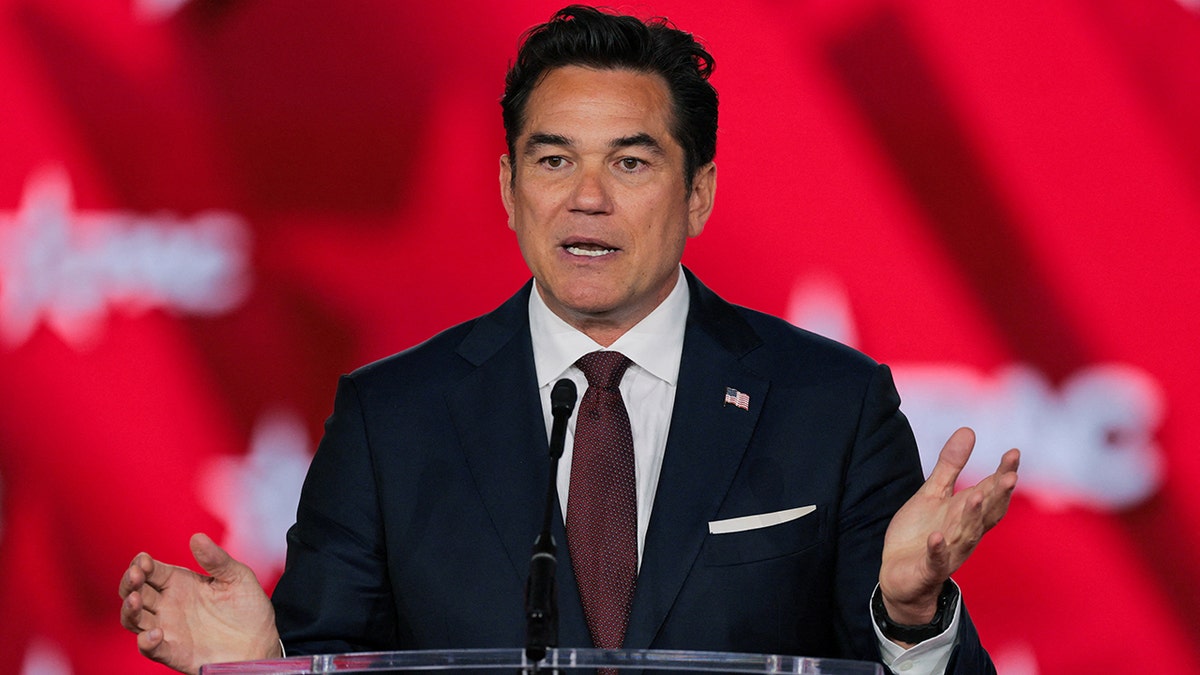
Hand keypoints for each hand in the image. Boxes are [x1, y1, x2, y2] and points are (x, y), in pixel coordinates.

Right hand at [119, 533, 280, 674]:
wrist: (261, 643)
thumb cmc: (248, 608)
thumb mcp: (237, 577)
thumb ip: (216, 559)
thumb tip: (197, 537)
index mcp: (180, 583)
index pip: (151, 571)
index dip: (142, 564)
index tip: (143, 560)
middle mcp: (169, 605)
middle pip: (135, 592)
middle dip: (130, 582)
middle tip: (136, 574)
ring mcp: (169, 629)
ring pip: (134, 619)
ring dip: (130, 609)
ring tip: (136, 599)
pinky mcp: (174, 652)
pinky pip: (150, 649)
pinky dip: (147, 642)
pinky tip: (156, 633)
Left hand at [880, 428, 1018, 630]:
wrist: (901, 576)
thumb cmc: (921, 532)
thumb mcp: (933, 493)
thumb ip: (950, 466)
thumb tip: (968, 430)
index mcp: (967, 513)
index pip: (990, 492)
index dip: (1002, 474)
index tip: (1014, 453)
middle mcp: (964, 532)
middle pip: (985, 513)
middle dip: (997, 495)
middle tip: (1009, 476)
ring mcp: (949, 551)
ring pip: (964, 534)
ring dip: (971, 516)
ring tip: (975, 496)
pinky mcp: (929, 568)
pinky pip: (935, 559)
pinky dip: (938, 549)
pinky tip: (937, 537)